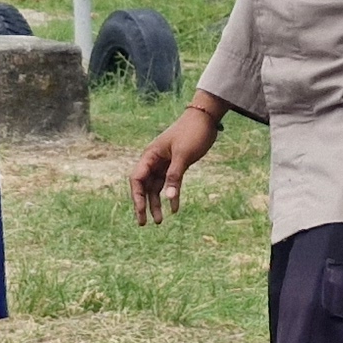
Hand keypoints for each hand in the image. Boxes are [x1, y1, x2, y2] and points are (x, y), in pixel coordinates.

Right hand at [131, 104, 221, 224]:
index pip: (137, 178)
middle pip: (144, 186)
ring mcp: (164, 163)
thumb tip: (168, 198)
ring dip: (157, 203)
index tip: (141, 211)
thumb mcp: (183, 155)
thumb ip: (175, 176)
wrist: (206, 119)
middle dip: (144, 204)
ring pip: (156, 187)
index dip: (137, 196)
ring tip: (160, 221)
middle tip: (145, 223)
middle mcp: (154, 160)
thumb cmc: (192, 132)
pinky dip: (172, 196)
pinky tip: (175, 209)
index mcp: (150, 155)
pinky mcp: (176, 165)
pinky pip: (170, 184)